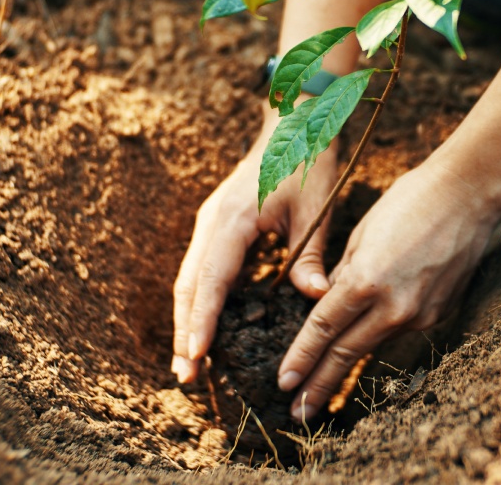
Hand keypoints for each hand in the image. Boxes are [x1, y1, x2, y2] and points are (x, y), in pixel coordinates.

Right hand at [172, 102, 339, 383]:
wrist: (293, 124)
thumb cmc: (307, 162)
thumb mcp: (316, 209)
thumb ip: (310, 255)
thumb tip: (316, 298)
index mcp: (233, 219)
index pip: (211, 279)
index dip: (202, 320)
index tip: (195, 355)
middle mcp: (212, 223)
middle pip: (189, 285)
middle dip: (184, 331)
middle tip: (184, 376)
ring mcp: (210, 223)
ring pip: (190, 279)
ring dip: (187, 319)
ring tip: (188, 362)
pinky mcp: (216, 226)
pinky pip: (201, 269)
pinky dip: (199, 301)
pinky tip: (205, 328)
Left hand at [275, 156, 500, 419]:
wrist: (469, 195)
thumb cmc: (409, 200)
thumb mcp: (362, 233)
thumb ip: (343, 275)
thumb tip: (328, 301)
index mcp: (366, 280)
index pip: (323, 329)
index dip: (301, 359)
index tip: (283, 383)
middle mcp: (394, 305)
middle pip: (346, 353)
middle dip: (319, 385)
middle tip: (297, 413)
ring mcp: (420, 313)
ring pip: (373, 343)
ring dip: (346, 368)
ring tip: (323, 392)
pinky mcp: (439, 313)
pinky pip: (400, 329)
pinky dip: (379, 335)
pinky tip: (366, 343)